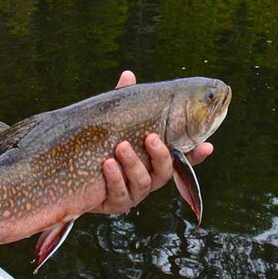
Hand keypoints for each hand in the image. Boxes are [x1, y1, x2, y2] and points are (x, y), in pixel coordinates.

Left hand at [92, 71, 214, 214]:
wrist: (70, 174)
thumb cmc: (99, 143)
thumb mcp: (112, 123)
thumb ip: (122, 102)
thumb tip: (128, 74)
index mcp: (153, 159)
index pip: (181, 158)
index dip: (196, 154)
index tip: (208, 145)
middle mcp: (148, 178)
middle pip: (165, 171)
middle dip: (160, 154)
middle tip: (151, 137)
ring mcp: (133, 193)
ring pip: (143, 183)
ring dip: (133, 164)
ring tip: (121, 147)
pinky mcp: (115, 203)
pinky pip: (120, 195)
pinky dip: (115, 178)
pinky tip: (107, 164)